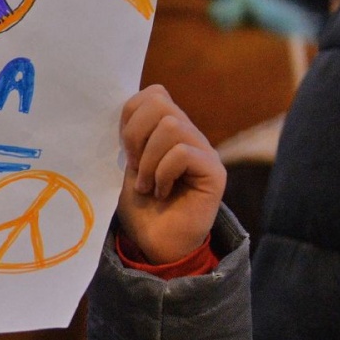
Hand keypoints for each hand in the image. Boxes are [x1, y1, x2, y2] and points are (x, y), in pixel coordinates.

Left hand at [116, 85, 224, 263]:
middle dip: (135, 135)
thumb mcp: (128, 166)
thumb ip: (132, 136)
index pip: (152, 94)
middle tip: (134, 167)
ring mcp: (204, 151)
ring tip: (148, 185)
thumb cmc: (142, 208)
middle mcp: (190, 135)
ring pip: (171, 126)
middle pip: (160, 101)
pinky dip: (163, 173)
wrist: (156, 245)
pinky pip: (182, 153)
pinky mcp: (214, 172)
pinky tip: (163, 193)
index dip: (130, 117)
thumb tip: (127, 110)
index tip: (125, 151)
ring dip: (149, 160)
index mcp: (169, 129)